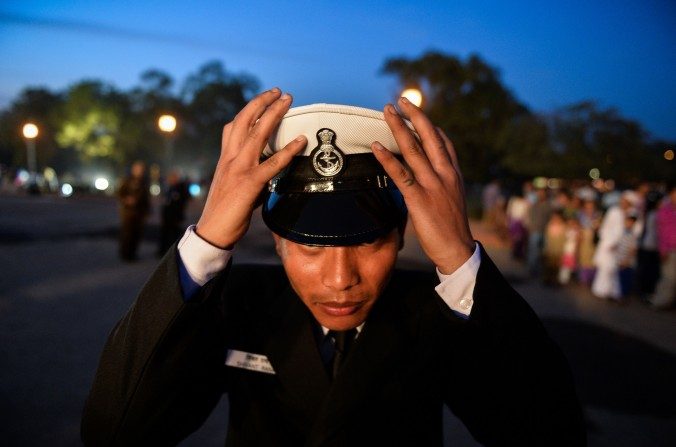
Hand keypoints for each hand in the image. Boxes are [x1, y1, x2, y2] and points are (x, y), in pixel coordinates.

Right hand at [196, 88, 306, 247]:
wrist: (213, 230)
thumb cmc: (225, 210)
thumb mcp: (233, 183)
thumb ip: (248, 170)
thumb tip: (268, 167)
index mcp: (225, 158)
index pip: (233, 126)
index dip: (248, 109)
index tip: (262, 99)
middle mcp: (230, 158)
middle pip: (244, 120)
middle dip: (262, 102)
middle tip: (279, 91)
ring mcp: (239, 168)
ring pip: (257, 133)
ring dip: (274, 114)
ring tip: (287, 100)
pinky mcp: (250, 182)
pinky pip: (273, 163)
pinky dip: (288, 149)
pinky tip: (301, 140)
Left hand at [372, 97, 473, 273]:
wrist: (457, 250)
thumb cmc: (451, 229)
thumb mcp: (450, 200)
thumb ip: (440, 185)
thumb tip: (424, 178)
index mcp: (453, 175)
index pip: (444, 143)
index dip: (431, 126)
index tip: (419, 113)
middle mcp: (445, 175)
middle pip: (430, 137)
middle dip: (415, 116)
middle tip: (401, 100)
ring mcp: (433, 185)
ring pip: (414, 149)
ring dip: (399, 127)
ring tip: (388, 111)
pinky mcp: (419, 199)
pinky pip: (400, 174)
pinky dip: (387, 158)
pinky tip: (376, 146)